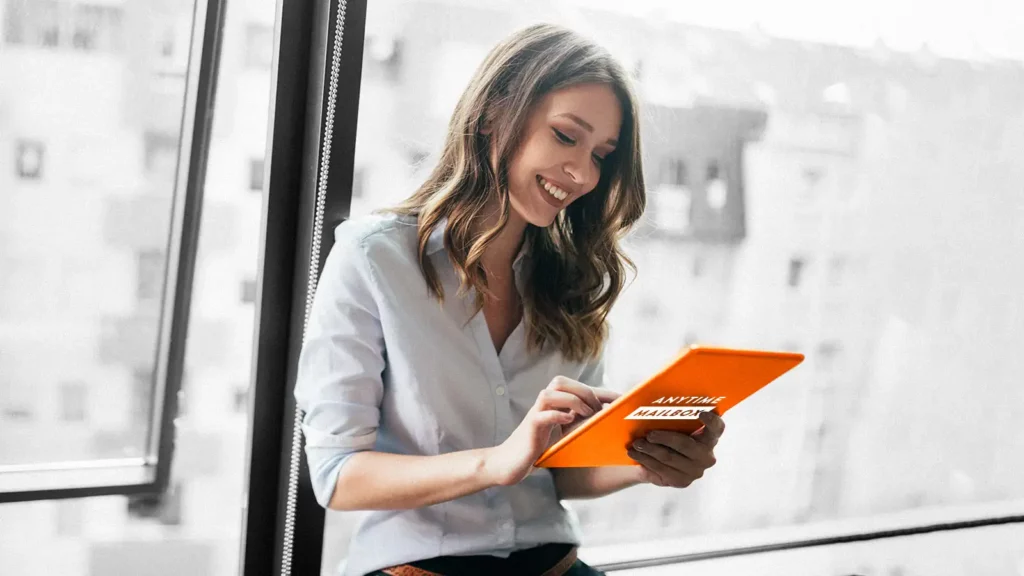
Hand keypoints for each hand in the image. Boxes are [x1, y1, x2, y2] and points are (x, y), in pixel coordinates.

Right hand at [484, 376, 618, 486]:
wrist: (511, 463)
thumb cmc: (539, 448)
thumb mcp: (563, 434)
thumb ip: (578, 424)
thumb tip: (606, 421)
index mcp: (553, 404)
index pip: (578, 387)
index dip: (601, 391)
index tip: (622, 400)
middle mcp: (543, 405)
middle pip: (561, 382)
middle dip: (584, 392)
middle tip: (598, 410)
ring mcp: (535, 414)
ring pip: (550, 393)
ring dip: (572, 400)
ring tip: (585, 414)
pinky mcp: (530, 428)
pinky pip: (542, 415)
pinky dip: (557, 415)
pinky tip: (569, 421)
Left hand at [626, 411, 725, 487]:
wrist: (658, 460)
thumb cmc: (667, 433)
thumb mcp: (670, 423)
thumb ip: (668, 412)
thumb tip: (644, 398)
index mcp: (710, 436)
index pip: (717, 428)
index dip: (712, 421)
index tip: (701, 413)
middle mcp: (707, 455)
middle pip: (686, 444)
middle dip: (665, 438)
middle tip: (649, 434)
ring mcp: (695, 471)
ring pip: (669, 458)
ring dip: (650, 450)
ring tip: (636, 443)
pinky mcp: (682, 481)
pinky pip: (661, 469)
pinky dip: (646, 460)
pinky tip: (634, 454)